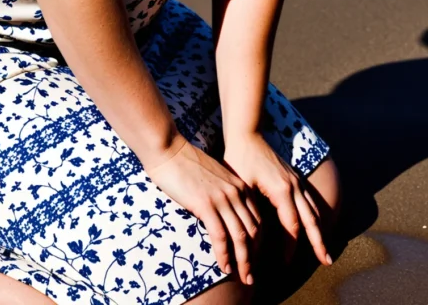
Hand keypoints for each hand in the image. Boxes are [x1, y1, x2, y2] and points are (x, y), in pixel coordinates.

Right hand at [143, 135, 261, 285]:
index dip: (258, 243)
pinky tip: (224, 267)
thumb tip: (223, 213)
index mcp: (239, 185)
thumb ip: (223, 193)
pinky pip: (221, 236)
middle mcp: (235, 192)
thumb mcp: (213, 177)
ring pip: (240, 237)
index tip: (254, 259)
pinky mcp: (206, 204)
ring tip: (242, 277)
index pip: (257, 220)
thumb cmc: (185, 163)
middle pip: (253, 231)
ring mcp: (221, 198)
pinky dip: (224, 254)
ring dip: (243, 261)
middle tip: (250, 276)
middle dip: (254, 256)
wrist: (168, 149)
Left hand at [223, 132, 331, 267]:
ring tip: (324, 249)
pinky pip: (309, 199)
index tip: (286, 263)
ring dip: (319, 230)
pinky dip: (314, 215)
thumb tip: (256, 236)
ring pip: (313, 209)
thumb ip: (253, 210)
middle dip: (319, 241)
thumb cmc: (240, 159)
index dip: (290, 246)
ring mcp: (296, 180)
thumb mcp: (243, 187)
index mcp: (282, 190)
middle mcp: (294, 186)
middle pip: (311, 219)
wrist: (246, 133)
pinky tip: (314, 225)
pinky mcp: (293, 176)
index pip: (292, 225)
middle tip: (326, 262)